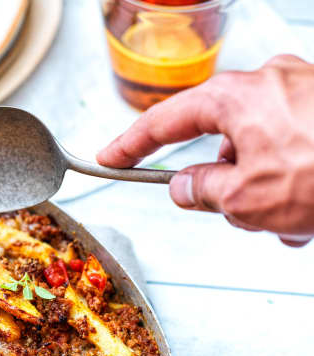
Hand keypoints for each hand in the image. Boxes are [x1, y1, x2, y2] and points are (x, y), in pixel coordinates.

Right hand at [97, 55, 313, 246]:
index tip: (110, 157)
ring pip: (260, 150)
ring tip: (286, 223)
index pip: (165, 120)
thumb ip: (202, 191)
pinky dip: (291, 182)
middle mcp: (272, 83)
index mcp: (239, 97)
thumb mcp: (245, 198)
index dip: (131, 145)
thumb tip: (184, 187)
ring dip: (263, 191)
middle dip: (225, 184)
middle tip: (233, 214)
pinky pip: (292, 148)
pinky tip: (306, 214)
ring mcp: (305, 91)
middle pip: (221, 139)